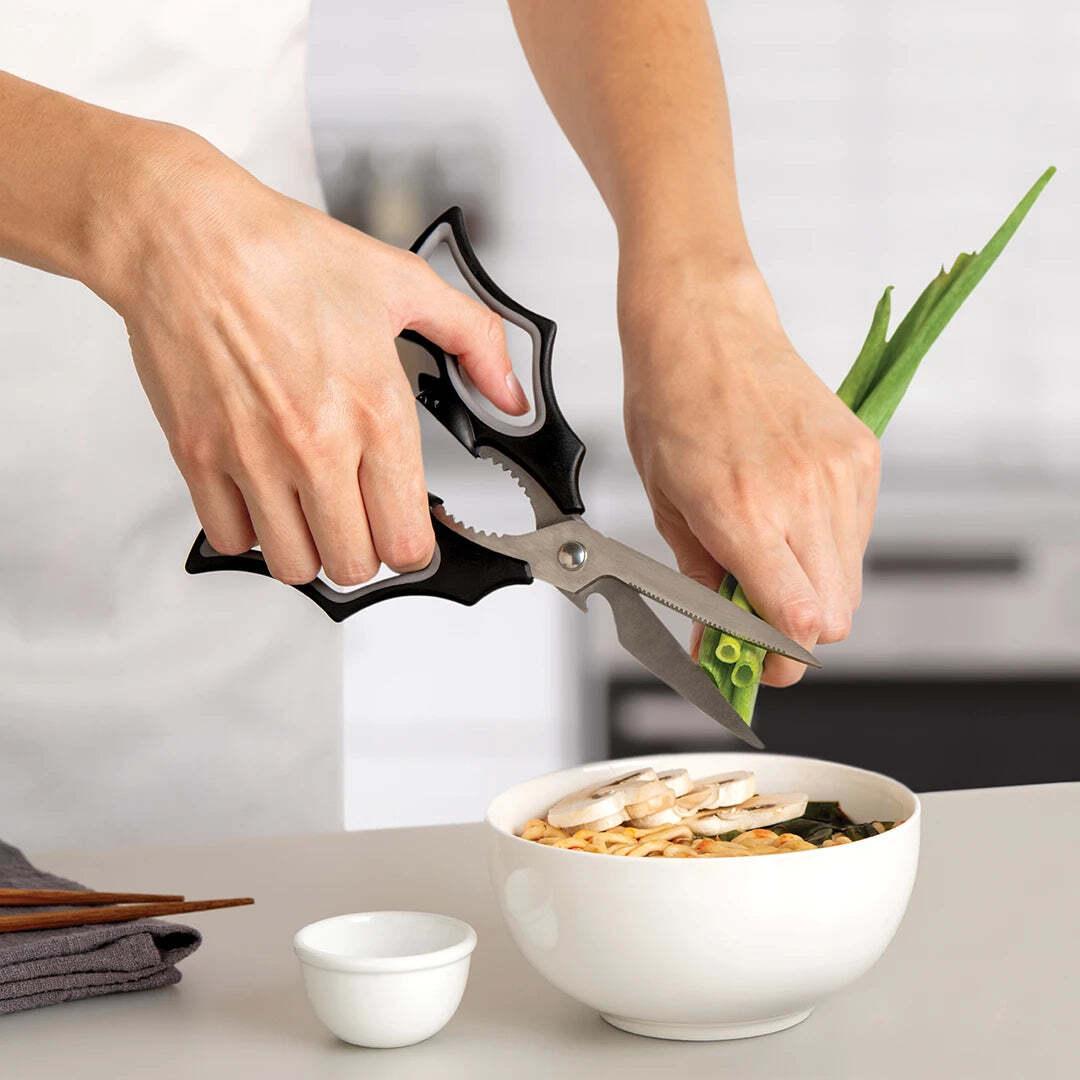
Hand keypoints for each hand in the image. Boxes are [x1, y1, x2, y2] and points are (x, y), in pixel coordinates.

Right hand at [95, 123, 527, 584]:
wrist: (187, 237)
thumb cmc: (286, 256)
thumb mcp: (406, 284)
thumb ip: (475, 340)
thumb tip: (510, 394)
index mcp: (376, 412)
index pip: (408, 540)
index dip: (414, 544)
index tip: (405, 527)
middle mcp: (317, 447)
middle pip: (355, 566)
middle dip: (365, 551)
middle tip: (359, 518)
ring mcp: (254, 459)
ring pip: (294, 566)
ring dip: (309, 549)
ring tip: (311, 510)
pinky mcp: (199, 458)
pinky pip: (230, 540)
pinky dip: (249, 531)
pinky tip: (263, 495)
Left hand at [619, 258, 880, 685]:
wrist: (706, 326)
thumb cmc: (671, 406)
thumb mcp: (667, 504)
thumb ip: (699, 582)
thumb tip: (715, 643)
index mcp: (744, 514)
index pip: (798, 625)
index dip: (779, 660)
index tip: (755, 663)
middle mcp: (804, 498)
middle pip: (834, 616)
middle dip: (793, 632)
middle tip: (753, 617)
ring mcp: (842, 475)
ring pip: (849, 580)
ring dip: (812, 589)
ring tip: (765, 555)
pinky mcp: (863, 455)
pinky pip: (858, 534)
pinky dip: (828, 546)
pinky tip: (788, 517)